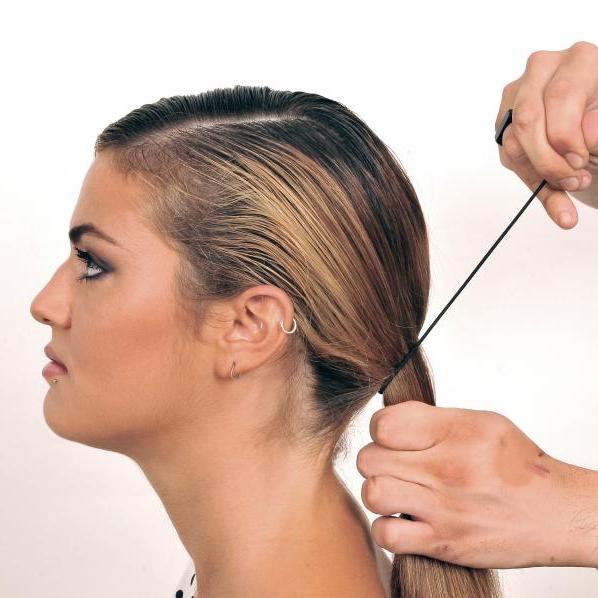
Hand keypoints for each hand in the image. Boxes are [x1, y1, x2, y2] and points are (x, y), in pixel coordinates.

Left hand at [356, 400, 597, 568]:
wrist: (556, 513)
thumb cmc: (518, 466)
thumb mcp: (482, 422)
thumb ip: (434, 419)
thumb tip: (391, 420)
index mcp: (456, 432)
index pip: (384, 424)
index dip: (381, 429)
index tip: (393, 436)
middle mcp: (447, 468)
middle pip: (370, 458)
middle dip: (377, 459)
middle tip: (396, 465)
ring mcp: (443, 508)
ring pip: (374, 493)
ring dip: (379, 492)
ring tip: (398, 491)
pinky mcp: (443, 543)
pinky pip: (387, 535)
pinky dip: (387, 529)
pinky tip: (404, 520)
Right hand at [496, 40, 597, 227]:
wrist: (595, 142)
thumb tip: (588, 136)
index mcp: (579, 61)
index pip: (560, 96)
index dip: (567, 136)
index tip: (580, 161)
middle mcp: (543, 71)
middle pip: (528, 119)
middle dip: (548, 159)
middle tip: (572, 179)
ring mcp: (518, 97)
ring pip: (513, 143)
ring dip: (542, 174)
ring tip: (568, 184)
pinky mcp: (506, 123)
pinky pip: (509, 158)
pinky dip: (533, 182)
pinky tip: (555, 195)